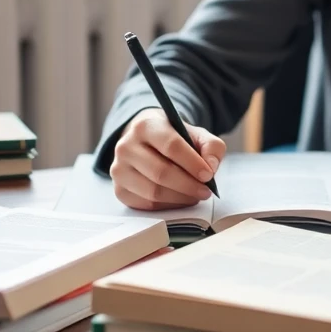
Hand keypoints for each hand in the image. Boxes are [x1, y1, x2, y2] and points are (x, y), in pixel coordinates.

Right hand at [111, 108, 225, 209]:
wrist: (145, 141)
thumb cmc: (173, 138)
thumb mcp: (195, 133)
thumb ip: (211, 146)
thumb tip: (211, 167)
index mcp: (146, 126)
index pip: (171, 145)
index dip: (192, 163)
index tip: (208, 175)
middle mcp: (126, 146)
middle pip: (161, 172)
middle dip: (188, 185)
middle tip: (206, 191)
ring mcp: (119, 169)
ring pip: (153, 192)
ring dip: (180, 198)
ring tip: (195, 195)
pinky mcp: (120, 189)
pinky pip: (146, 204)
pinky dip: (168, 205)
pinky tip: (179, 198)